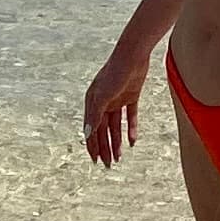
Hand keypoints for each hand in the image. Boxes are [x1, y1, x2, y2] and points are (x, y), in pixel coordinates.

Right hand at [82, 46, 149, 168]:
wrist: (133, 55)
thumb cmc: (114, 73)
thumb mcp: (102, 95)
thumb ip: (94, 115)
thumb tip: (86, 134)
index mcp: (92, 102)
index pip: (91, 128)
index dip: (92, 145)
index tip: (95, 161)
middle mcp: (103, 102)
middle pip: (103, 130)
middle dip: (104, 148)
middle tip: (108, 165)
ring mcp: (117, 99)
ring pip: (115, 126)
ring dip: (116, 141)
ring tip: (119, 157)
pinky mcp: (131, 96)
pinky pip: (130, 117)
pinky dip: (131, 129)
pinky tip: (132, 142)